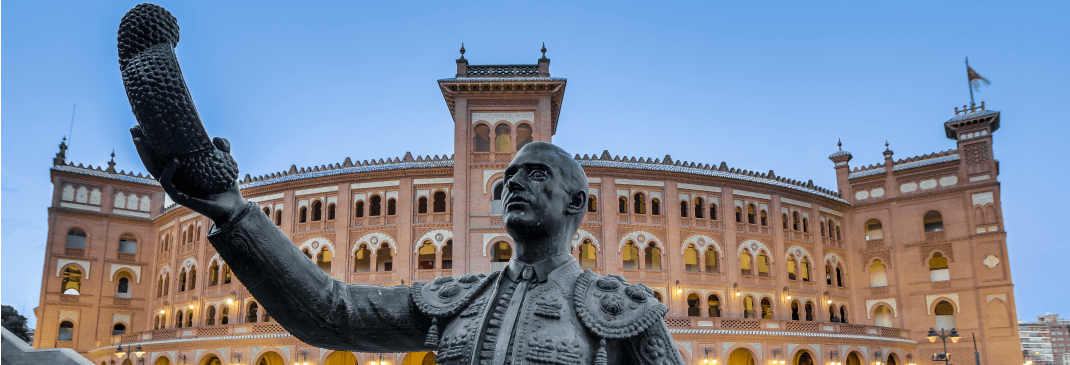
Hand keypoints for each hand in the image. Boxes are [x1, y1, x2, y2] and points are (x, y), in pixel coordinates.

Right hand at [131, 126, 245, 225]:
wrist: (233, 207)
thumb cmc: (226, 188)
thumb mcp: (224, 163)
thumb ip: (222, 150)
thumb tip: (217, 138)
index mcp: (181, 169)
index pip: (162, 153)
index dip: (152, 141)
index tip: (143, 125)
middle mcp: (175, 177)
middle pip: (152, 160)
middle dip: (141, 145)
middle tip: (134, 128)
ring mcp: (175, 187)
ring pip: (154, 170)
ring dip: (145, 155)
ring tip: (141, 140)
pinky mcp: (178, 197)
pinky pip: (168, 182)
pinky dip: (169, 170)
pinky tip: (174, 159)